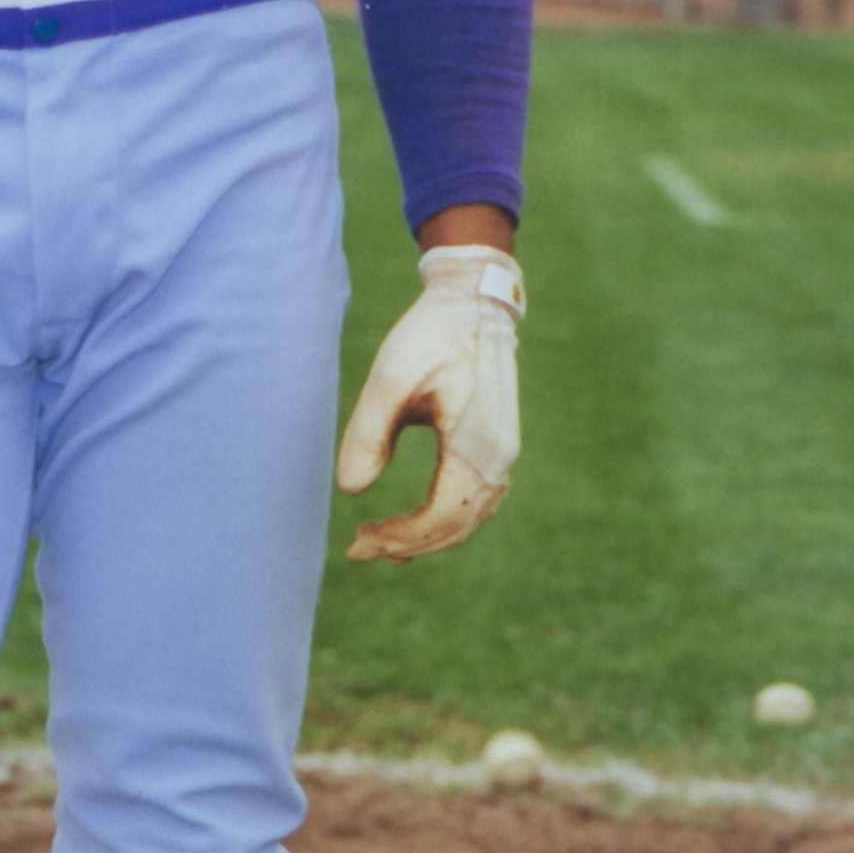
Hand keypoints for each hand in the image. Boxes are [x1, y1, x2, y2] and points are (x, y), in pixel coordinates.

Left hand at [335, 243, 523, 561]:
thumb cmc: (430, 336)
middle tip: (357, 548)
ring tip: (380, 544)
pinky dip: (446, 521)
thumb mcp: (389, 379)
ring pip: (469, 518)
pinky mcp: (497, 446)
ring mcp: (503, 453)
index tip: (357, 543)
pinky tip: (415, 528)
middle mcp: (499, 456)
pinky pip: (477, 501)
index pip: (442, 516)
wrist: (473, 304)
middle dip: (407, 544)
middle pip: (456, 525)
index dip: (400, 537)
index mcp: (476, 443)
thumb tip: (350, 490)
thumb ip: (369, 434)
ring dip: (426, 537)